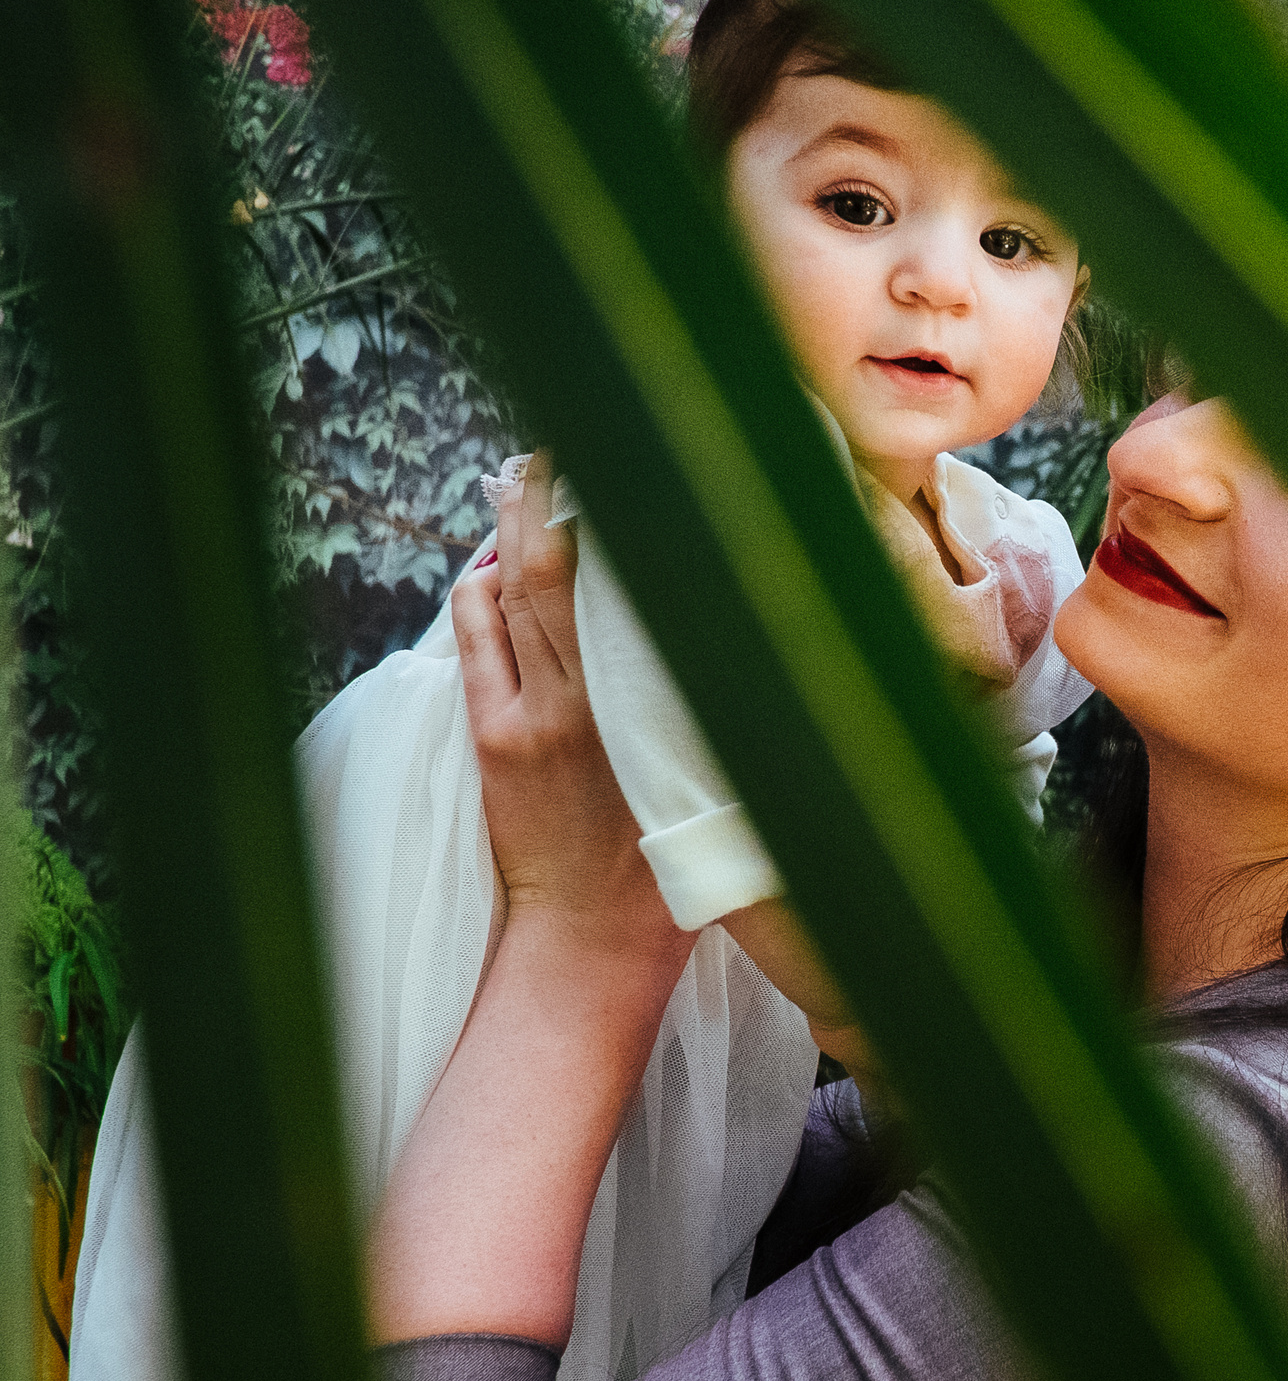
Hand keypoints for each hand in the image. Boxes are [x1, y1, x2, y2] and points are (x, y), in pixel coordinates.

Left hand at [453, 455, 686, 971]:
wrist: (597, 938)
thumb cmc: (674, 860)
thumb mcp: (714, 766)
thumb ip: (702, 691)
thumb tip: (699, 608)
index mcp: (658, 703)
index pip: (634, 579)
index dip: (619, 511)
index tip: (627, 459)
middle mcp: (594, 696)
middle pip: (561, 565)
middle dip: (552, 494)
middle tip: (556, 442)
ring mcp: (536, 713)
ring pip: (514, 590)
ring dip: (511, 529)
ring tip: (521, 480)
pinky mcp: (495, 735)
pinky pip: (480, 636)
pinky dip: (482, 589)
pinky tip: (492, 563)